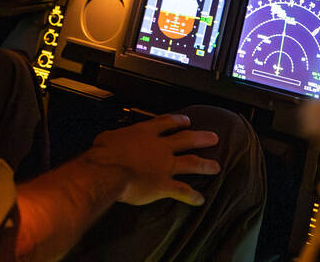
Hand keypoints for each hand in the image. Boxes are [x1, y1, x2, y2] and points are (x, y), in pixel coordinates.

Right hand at [85, 113, 220, 206]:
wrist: (107, 170)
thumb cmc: (104, 153)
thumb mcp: (109, 137)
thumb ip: (116, 138)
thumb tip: (111, 140)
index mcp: (145, 133)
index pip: (166, 123)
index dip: (178, 121)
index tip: (186, 120)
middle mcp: (160, 147)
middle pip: (186, 139)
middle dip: (201, 138)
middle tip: (214, 137)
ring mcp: (165, 166)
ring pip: (191, 163)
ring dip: (205, 164)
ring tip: (216, 166)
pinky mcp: (164, 185)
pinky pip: (182, 191)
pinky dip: (192, 195)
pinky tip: (200, 199)